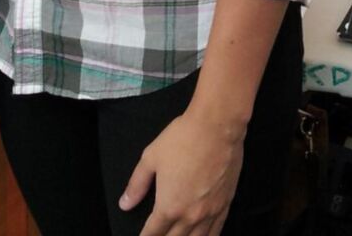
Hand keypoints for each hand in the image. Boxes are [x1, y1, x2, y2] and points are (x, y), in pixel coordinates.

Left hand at [120, 109, 245, 235]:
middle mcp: (191, 215)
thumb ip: (137, 184)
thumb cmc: (183, 139)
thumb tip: (125, 204)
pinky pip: (216, 231)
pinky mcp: (226, 204)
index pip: (153, 232)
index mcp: (169, 206)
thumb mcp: (151, 158)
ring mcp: (211, 212)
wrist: (217, 126)